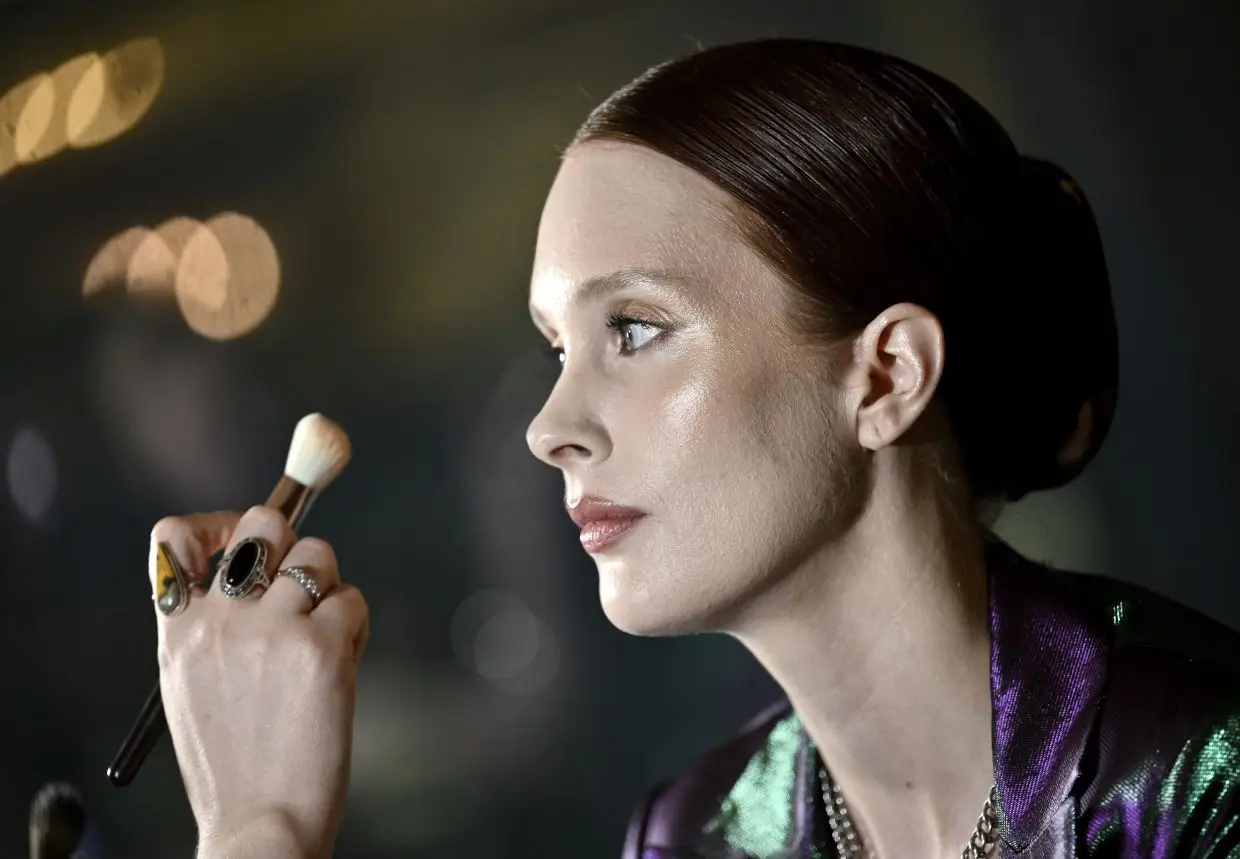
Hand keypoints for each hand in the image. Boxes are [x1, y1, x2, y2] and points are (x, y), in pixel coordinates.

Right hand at [150, 506, 369, 857]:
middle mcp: (219, 620)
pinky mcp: (320, 646)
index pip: (173, 535)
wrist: (260, 821)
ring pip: (317, 553)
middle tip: (299, 585)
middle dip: (288, 540)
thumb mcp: (192, 686)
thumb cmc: (235, 762)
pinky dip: (356, 624)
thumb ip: (212, 626)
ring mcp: (271, 629)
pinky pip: (352, 598)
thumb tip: (256, 567)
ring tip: (324, 635)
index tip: (240, 540)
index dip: (215, 523)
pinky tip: (344, 660)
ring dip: (329, 585)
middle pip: (261, 521)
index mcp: (177, 632)